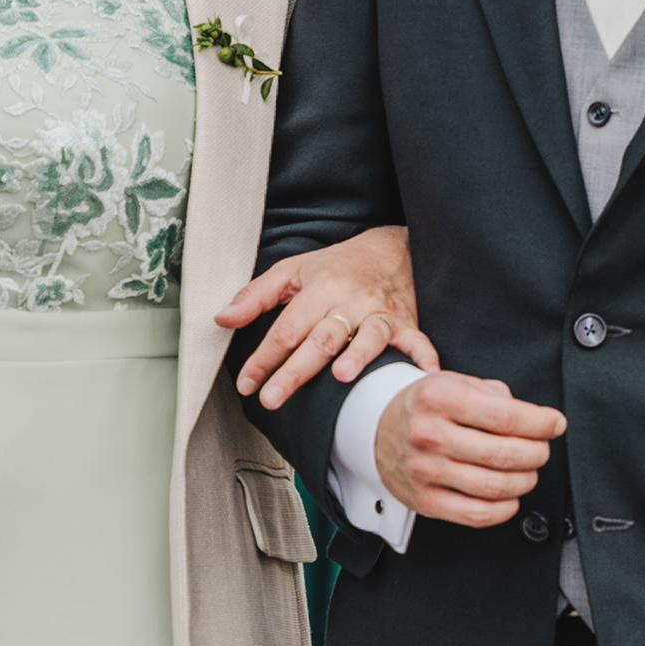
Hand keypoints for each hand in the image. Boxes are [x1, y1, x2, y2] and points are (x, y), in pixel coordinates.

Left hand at [222, 226, 437, 408]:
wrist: (393, 248)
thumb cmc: (339, 265)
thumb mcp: (292, 271)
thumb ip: (256, 296)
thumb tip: (222, 319)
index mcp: (320, 287)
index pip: (286, 329)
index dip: (263, 358)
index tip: (247, 384)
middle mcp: (352, 300)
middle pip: (321, 339)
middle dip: (296, 370)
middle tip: (273, 397)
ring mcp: (382, 313)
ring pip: (368, 337)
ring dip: (357, 356)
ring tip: (341, 377)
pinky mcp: (407, 324)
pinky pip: (417, 342)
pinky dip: (422, 359)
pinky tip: (422, 376)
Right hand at [373, 372, 566, 528]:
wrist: (375, 430)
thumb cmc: (425, 406)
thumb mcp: (454, 382)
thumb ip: (495, 395)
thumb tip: (536, 420)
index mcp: (439, 398)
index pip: (504, 416)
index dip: (540, 424)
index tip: (555, 424)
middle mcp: (430, 434)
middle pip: (504, 454)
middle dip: (537, 453)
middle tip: (542, 449)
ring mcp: (425, 470)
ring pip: (495, 486)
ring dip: (525, 481)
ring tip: (529, 471)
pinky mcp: (424, 500)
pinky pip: (476, 514)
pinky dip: (505, 509)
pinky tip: (510, 496)